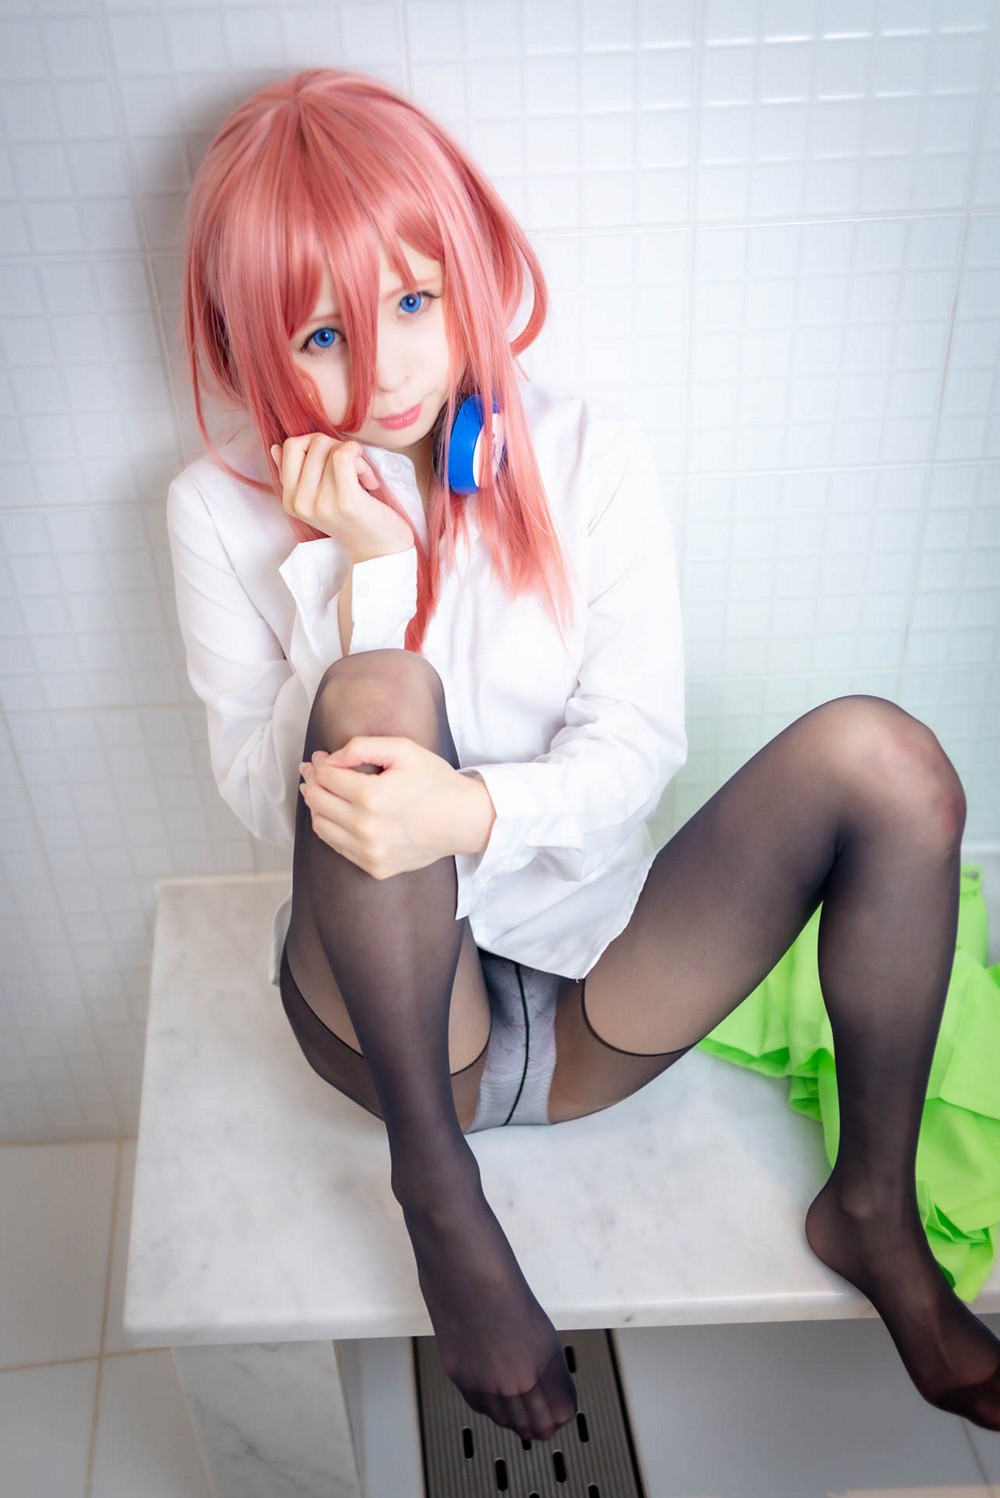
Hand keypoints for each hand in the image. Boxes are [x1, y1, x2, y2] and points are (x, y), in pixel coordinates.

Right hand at [271, 433, 413, 563]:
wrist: (379, 551)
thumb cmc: (354, 519)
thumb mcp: (317, 497)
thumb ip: (295, 474)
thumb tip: (276, 448)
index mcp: (290, 500)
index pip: (290, 447)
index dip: (316, 444)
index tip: (333, 462)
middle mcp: (300, 503)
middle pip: (313, 443)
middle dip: (337, 447)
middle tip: (352, 469)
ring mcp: (321, 503)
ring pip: (331, 448)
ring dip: (354, 456)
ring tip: (362, 478)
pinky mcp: (344, 501)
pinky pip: (343, 455)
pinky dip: (359, 455)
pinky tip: (368, 477)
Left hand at [298, 738, 495, 877]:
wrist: (463, 820)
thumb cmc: (435, 781)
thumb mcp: (403, 750)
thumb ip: (362, 747)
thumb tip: (330, 760)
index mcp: (372, 797)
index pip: (326, 777)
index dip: (318, 764)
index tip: (320, 758)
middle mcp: (367, 828)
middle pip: (317, 801)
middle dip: (312, 781)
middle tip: (314, 771)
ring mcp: (370, 852)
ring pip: (321, 826)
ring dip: (316, 805)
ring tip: (322, 791)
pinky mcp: (375, 867)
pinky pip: (337, 846)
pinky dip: (330, 827)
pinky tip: (338, 813)